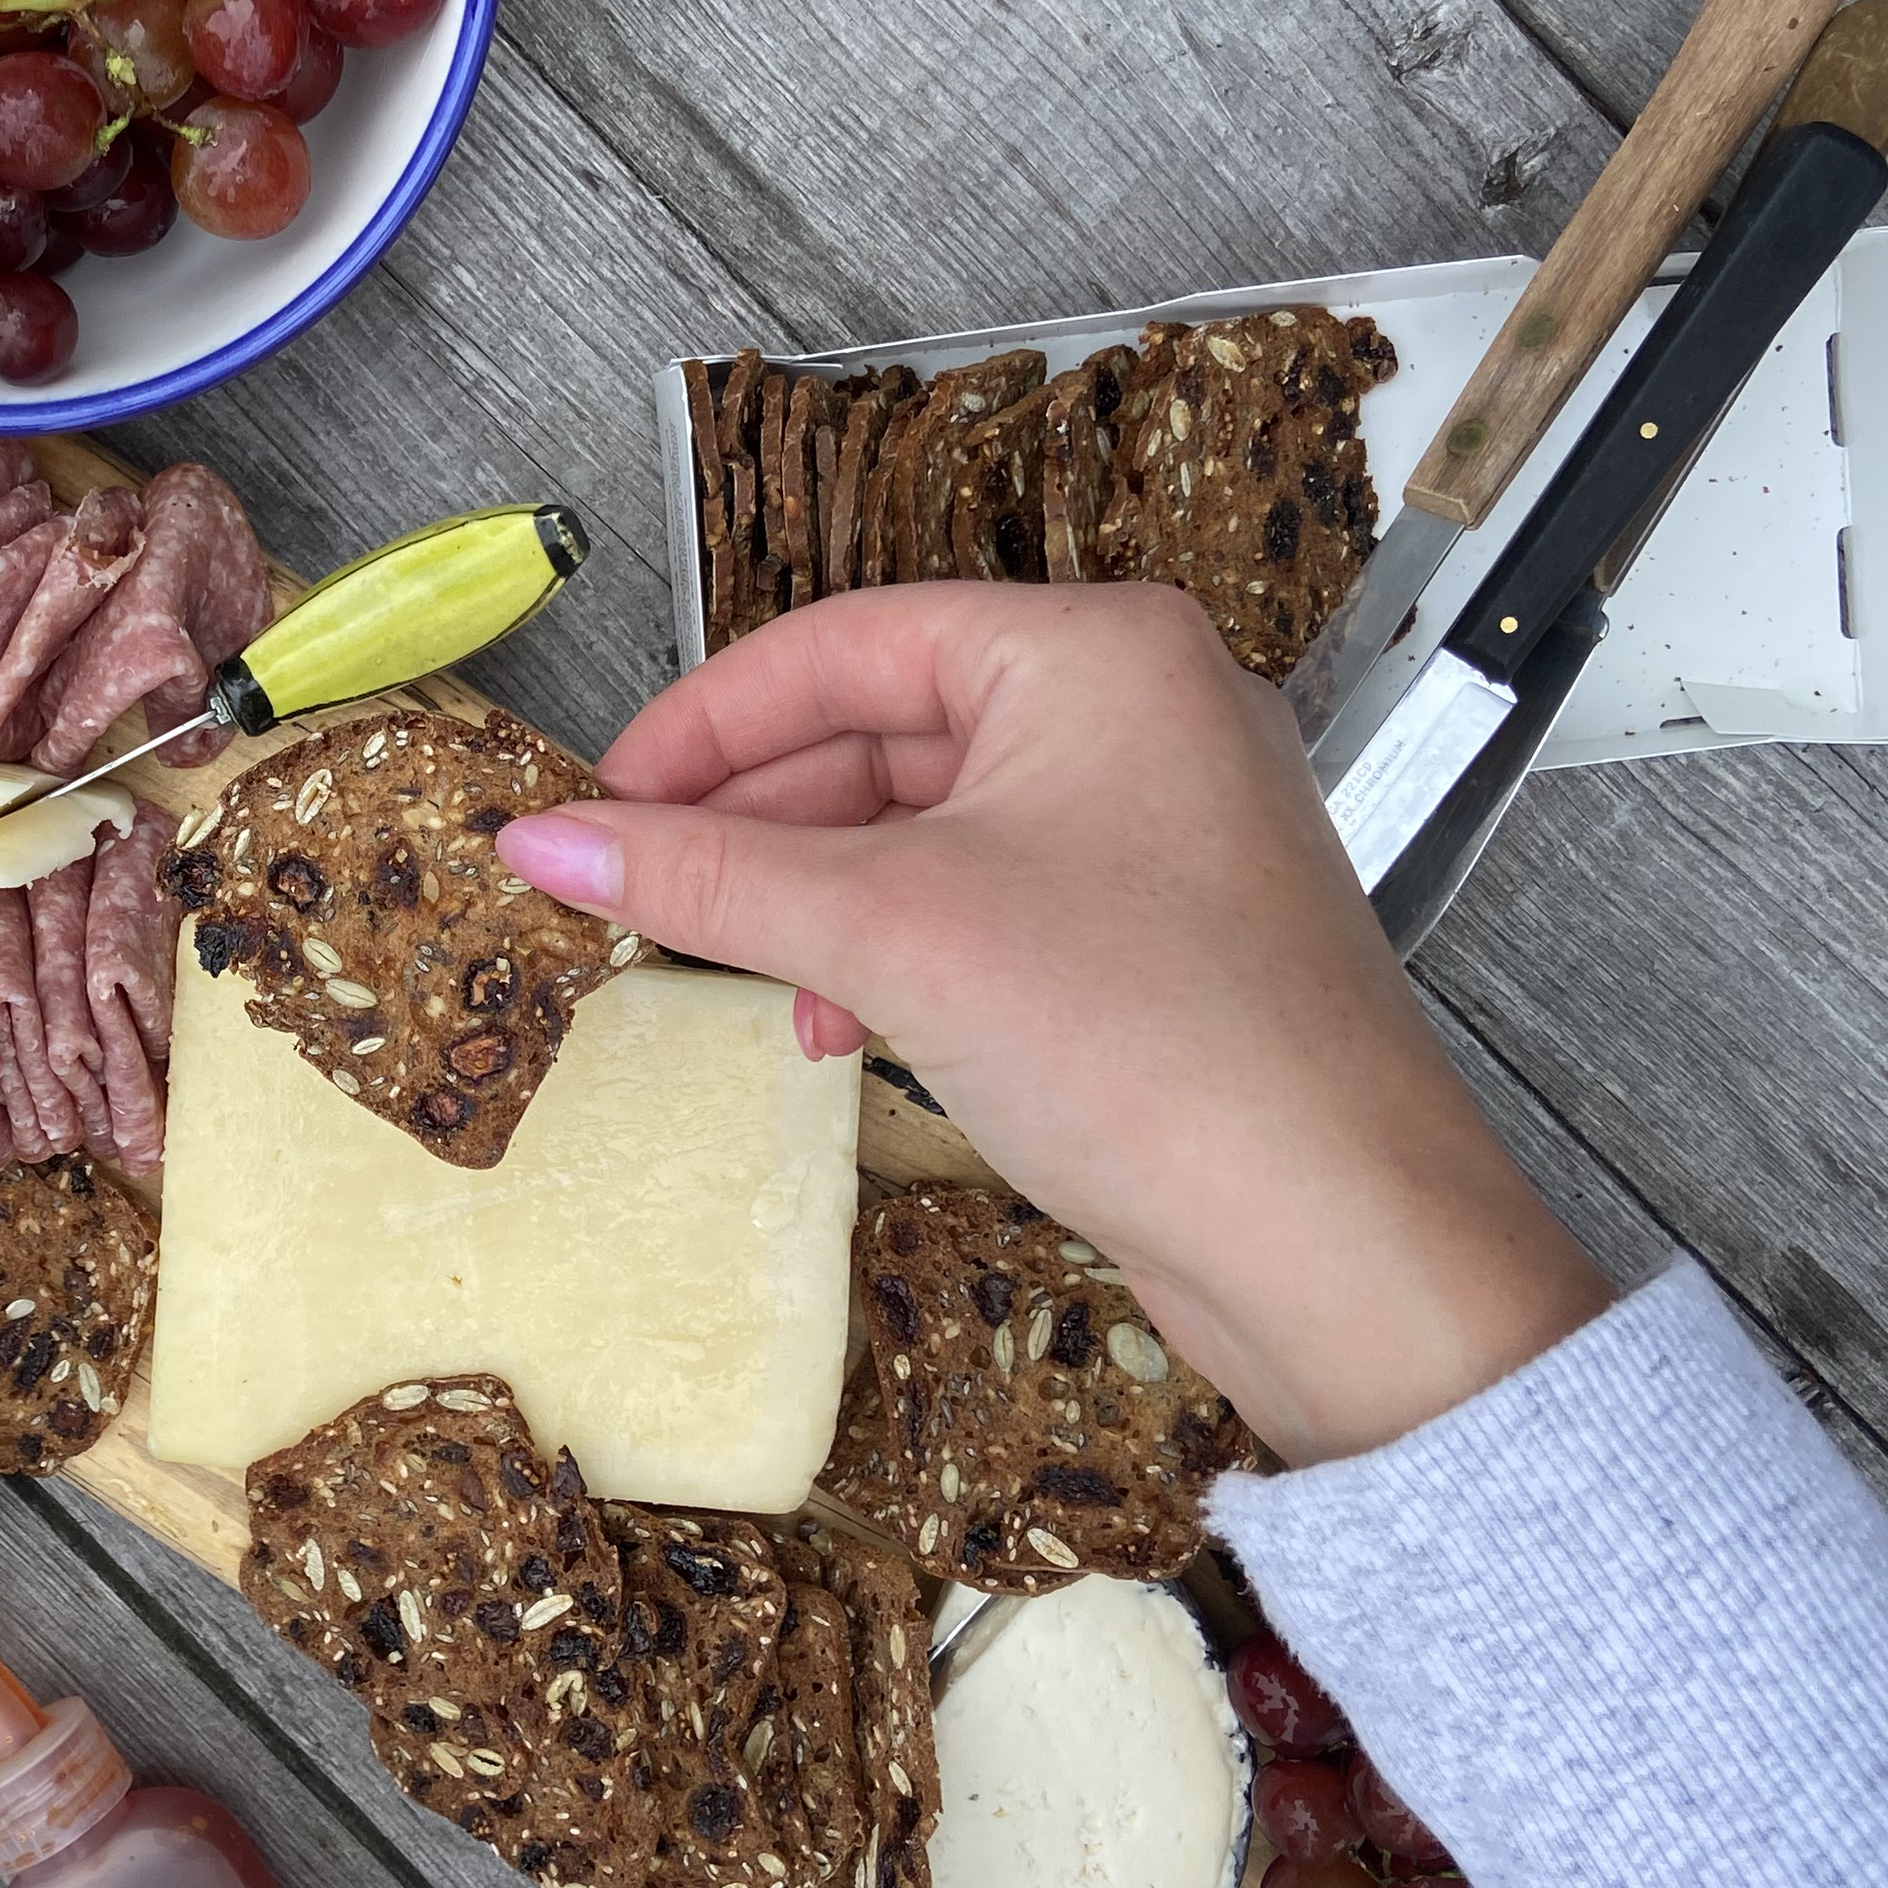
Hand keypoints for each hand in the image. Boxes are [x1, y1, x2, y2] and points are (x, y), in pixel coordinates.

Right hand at [491, 584, 1609, 1462]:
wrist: (1343, 1244)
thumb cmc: (1159, 1050)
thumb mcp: (890, 936)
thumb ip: (705, 878)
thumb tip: (544, 841)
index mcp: (1096, 653)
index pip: (847, 642)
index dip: (703, 722)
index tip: (597, 802)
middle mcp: (1143, 713)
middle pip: (885, 729)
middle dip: (755, 821)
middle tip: (636, 894)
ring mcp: (1161, 827)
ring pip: (929, 827)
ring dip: (816, 899)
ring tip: (736, 975)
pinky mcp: (1164, 937)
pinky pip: (987, 903)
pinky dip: (894, 951)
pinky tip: (836, 1027)